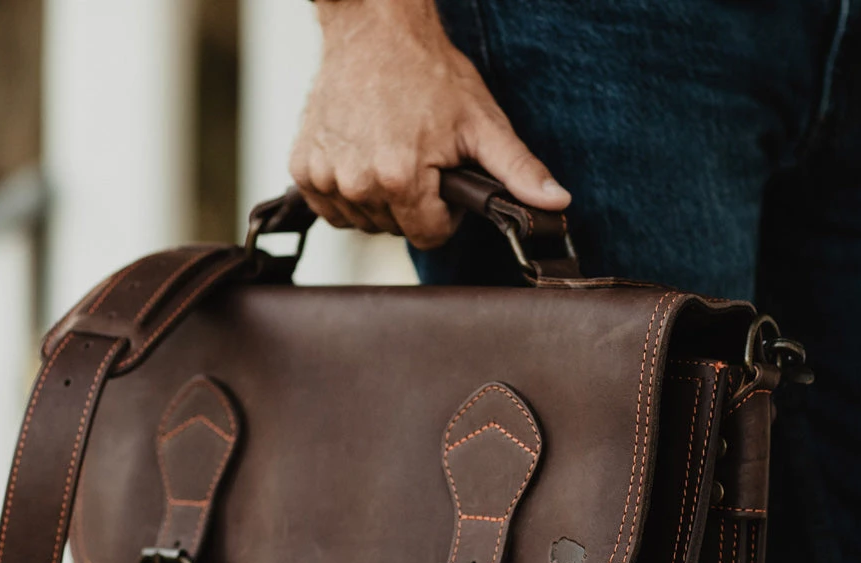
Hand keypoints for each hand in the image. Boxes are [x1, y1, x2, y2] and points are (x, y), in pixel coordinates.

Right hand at [290, 0, 570, 249]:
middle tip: (417, 156)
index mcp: (401, 179)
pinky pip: (330, 207)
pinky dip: (346, 190)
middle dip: (412, 203)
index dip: (444, 214)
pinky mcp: (303, 168)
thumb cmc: (429, 73)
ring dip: (378, 199)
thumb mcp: (483, 123)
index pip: (429, 236)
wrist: (372, 27)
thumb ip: (518, 170)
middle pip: (395, 229)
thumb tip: (557, 203)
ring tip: (388, 151)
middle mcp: (358, 183)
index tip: (442, 179)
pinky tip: (360, 154)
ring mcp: (325, 177)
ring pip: (362, 222)